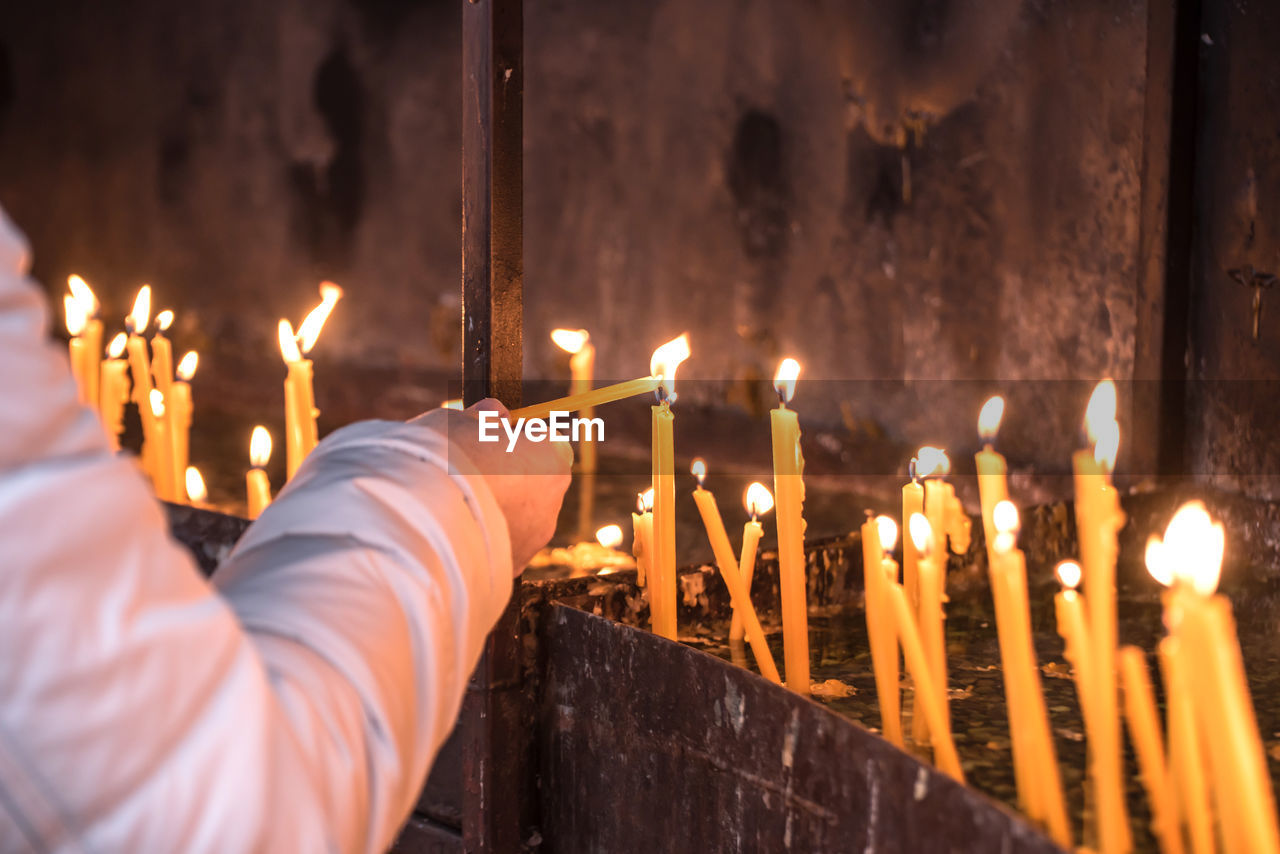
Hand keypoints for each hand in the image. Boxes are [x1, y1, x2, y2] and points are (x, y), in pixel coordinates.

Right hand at [414, 399, 570, 573]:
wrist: (424, 518)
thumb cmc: (444, 458)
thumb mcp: (459, 421)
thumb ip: (484, 418)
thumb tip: (495, 413)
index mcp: (550, 457)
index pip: (542, 442)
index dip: (513, 440)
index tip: (487, 441)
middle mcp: (552, 500)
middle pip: (534, 482)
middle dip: (509, 478)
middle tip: (469, 475)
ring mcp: (535, 538)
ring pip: (519, 517)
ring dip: (497, 511)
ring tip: (456, 506)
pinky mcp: (513, 566)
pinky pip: (502, 546)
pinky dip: (485, 539)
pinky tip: (458, 531)